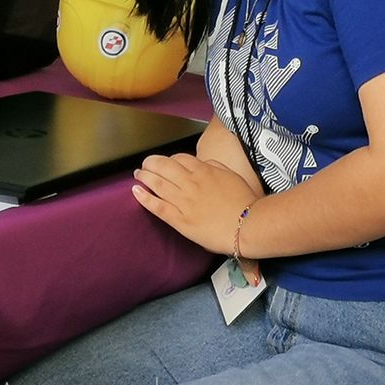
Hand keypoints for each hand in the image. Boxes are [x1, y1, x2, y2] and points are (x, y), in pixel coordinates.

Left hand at [132, 153, 262, 257]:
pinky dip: (144, 197)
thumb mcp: (232, 175)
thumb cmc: (244, 202)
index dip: (169, 159)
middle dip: (151, 163)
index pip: (178, 158)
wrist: (248, 226)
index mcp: (203, 171)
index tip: (167, 163)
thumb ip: (214, 166)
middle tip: (145, 165)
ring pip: (156, 183)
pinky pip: (157, 206)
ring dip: (144, 176)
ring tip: (138, 174)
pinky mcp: (179, 219)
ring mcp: (183, 201)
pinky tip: (136, 191)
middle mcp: (190, 183)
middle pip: (162, 167)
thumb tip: (202, 163)